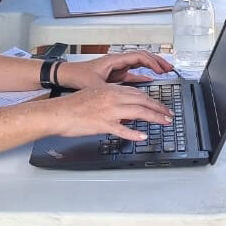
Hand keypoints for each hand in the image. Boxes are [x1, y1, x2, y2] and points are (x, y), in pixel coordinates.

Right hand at [50, 84, 172, 140]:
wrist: (57, 113)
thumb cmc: (71, 106)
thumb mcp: (94, 96)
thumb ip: (111, 100)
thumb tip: (124, 110)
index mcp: (109, 90)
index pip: (137, 93)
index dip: (152, 100)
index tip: (161, 106)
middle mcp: (111, 97)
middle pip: (142, 101)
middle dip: (159, 108)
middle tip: (169, 115)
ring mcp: (108, 111)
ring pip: (138, 112)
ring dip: (154, 118)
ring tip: (164, 122)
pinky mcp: (102, 124)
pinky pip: (122, 129)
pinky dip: (134, 133)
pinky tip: (142, 136)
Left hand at [58, 51, 175, 90]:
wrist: (66, 75)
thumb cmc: (78, 76)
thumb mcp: (96, 85)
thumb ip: (111, 92)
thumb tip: (124, 100)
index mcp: (114, 60)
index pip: (139, 56)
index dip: (152, 62)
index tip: (162, 69)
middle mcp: (117, 61)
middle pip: (142, 57)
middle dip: (157, 61)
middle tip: (169, 68)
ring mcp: (116, 67)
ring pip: (138, 64)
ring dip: (151, 67)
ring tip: (164, 72)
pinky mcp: (114, 74)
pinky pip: (132, 73)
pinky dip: (142, 75)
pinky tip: (150, 80)